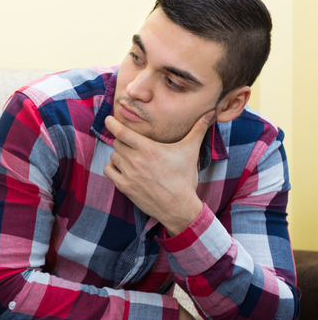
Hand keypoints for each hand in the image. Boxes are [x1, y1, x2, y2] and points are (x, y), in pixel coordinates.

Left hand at [103, 111, 212, 235]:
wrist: (179, 207)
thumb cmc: (184, 178)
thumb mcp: (191, 151)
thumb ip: (198, 130)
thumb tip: (211, 112)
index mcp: (149, 149)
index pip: (122, 132)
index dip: (112, 124)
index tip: (108, 119)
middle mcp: (135, 160)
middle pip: (118, 143)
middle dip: (123, 141)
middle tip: (132, 143)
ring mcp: (128, 174)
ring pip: (113, 156)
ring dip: (119, 154)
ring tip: (131, 157)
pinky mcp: (124, 187)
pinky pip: (108, 170)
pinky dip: (112, 167)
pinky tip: (121, 167)